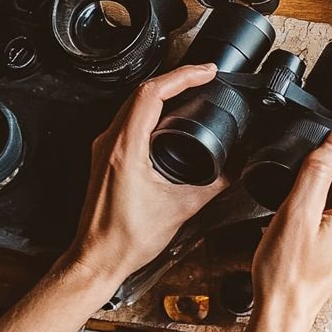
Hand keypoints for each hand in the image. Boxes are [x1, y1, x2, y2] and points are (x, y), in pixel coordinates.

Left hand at [65, 63, 226, 286]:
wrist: (97, 259)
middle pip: (142, 91)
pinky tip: (169, 114)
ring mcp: (105, 149)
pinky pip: (129, 119)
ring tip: (191, 87)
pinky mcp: (106, 157)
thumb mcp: (181, 209)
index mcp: (126, 148)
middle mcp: (110, 143)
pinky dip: (153, 108)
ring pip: (134, 103)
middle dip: (177, 77)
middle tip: (204, 74)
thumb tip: (234, 170)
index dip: (183, 76)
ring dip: (164, 91)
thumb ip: (213, 185)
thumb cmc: (125, 239)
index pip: (152, 94)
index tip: (206, 72)